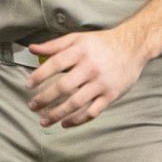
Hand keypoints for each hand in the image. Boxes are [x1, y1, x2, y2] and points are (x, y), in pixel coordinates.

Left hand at [26, 26, 147, 128]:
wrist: (133, 47)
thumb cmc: (102, 43)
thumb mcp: (78, 38)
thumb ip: (54, 45)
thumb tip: (32, 49)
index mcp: (81, 51)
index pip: (55, 64)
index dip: (40, 75)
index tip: (28, 85)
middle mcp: (91, 68)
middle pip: (64, 87)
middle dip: (44, 99)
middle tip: (32, 106)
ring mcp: (101, 83)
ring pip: (76, 103)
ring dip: (57, 114)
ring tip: (44, 120)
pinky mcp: (111, 95)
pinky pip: (92, 112)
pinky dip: (77, 120)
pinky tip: (65, 124)